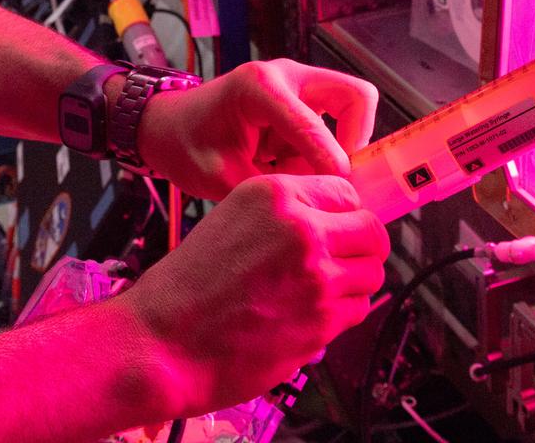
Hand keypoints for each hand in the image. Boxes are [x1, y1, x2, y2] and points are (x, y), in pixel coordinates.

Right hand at [118, 174, 389, 417]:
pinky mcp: (322, 322)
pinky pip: (359, 310)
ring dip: (354, 282)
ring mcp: (317, 277)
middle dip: (361, 247)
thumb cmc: (185, 288)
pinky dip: (344, 314)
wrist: (162, 342)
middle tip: (341, 261)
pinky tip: (313, 315)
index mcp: (274, 195)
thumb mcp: (229, 220)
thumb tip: (329, 222)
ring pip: (372, 272)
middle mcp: (302, 229)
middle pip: (371, 230)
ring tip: (322, 291)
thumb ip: (282, 216)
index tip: (338, 228)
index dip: (342, 213)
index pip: (345, 191)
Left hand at [138, 59, 377, 199]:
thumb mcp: (220, 178)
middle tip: (336, 178)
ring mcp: (296, 84)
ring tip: (301, 174)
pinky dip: (324, 151)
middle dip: (355, 142)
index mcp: (259, 87)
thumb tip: (317, 208)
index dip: (332, 162)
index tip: (340, 194)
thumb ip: (269, 191)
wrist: (166, 126)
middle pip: (356, 97)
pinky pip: (335, 123)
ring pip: (351, 110)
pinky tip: (289, 168)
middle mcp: (285, 76)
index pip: (312, 125)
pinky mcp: (301, 99)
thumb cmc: (185, 146)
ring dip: (337, 148)